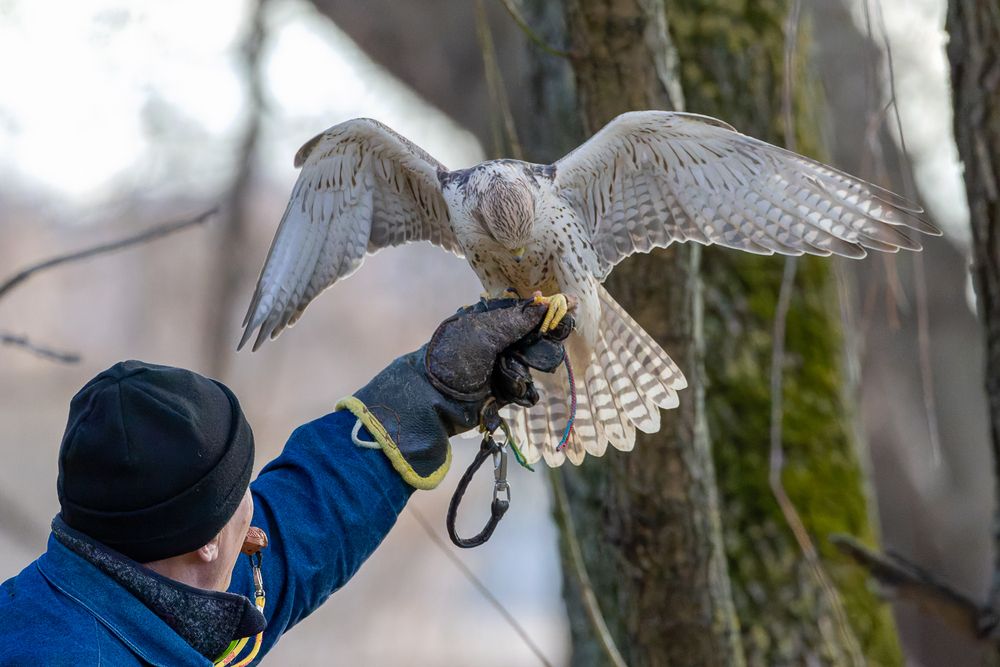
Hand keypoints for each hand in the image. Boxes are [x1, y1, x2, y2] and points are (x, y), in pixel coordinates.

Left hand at [338, 298, 573, 488]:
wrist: (433, 399)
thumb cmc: (453, 360)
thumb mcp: (484, 334)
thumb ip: (516, 321)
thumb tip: (544, 302)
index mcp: (493, 321)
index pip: (529, 311)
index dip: (549, 310)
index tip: (571, 305)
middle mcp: (501, 341)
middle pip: (539, 338)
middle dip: (539, 346)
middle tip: (528, 353)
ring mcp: (504, 366)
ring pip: (537, 364)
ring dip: (524, 371)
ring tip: (506, 376)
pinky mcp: (505, 391)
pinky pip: (528, 389)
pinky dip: (520, 391)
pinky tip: (506, 393)